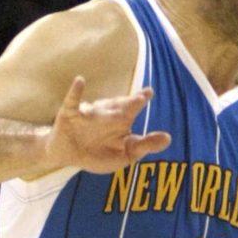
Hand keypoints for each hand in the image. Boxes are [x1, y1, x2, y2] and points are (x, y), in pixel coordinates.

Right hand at [44, 76, 166, 172]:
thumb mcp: (126, 154)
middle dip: (129, 103)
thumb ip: (145, 146)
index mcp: (121, 121)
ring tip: (119, 104)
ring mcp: (87, 114)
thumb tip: (169, 138)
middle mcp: (106, 114)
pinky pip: (72, 102)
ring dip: (108, 107)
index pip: (133, 110)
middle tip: (141, 98)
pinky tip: (80, 81)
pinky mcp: (69, 116)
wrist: (69, 157)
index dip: (141, 101)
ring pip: (99, 109)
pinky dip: (75, 92)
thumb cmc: (99, 153)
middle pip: (118, 108)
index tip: (149, 92)